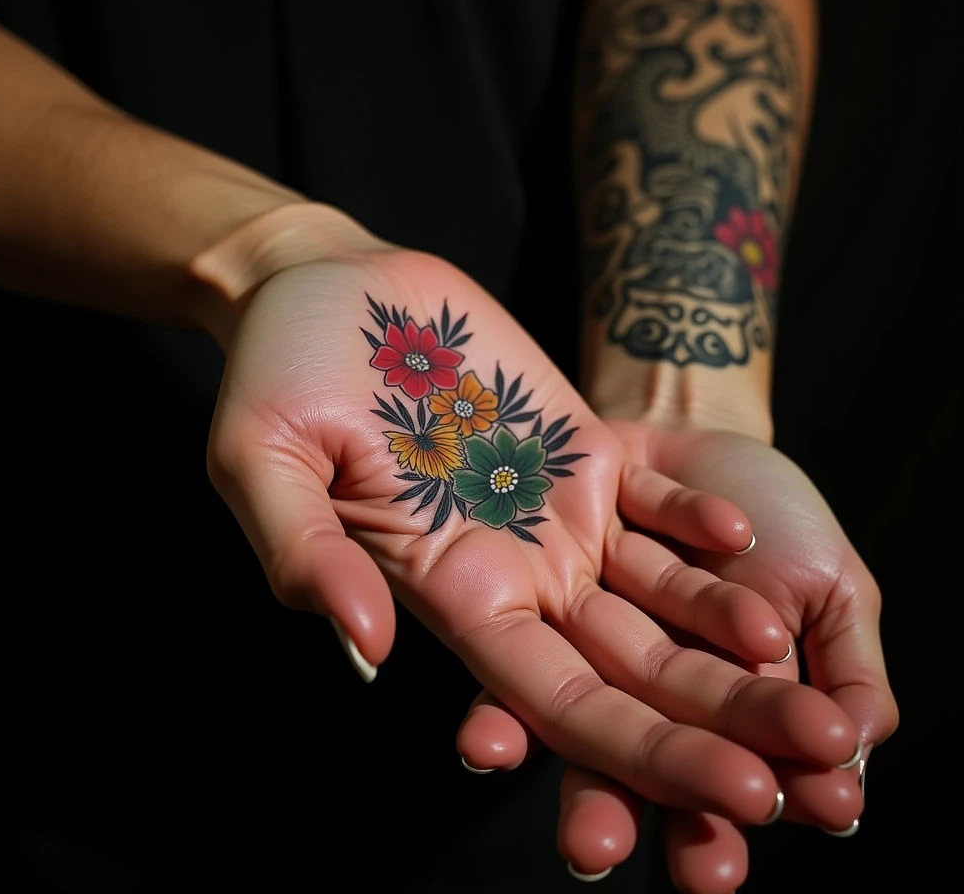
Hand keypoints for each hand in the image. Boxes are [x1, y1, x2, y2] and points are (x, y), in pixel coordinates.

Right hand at [205, 242, 859, 824]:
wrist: (328, 288)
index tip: (731, 794)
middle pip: (629, 669)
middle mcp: (510, 566)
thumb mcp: (260, 459)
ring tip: (812, 669)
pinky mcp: (576, 446)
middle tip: (822, 754)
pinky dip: (698, 524)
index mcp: (442, 591)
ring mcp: (550, 506)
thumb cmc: (275, 370)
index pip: (552, 701)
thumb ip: (306, 554)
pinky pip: (652, 500)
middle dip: (722, 718)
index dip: (641, 752)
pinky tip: (747, 542)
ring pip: (658, 595)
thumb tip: (367, 653)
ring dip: (735, 632)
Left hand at [457, 423, 898, 889]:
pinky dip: (522, 668)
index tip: (711, 868)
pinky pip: (515, 612)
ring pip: (540, 682)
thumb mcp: (829, 587)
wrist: (704, 428)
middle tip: (594, 847)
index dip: (709, 819)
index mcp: (700, 686)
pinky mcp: (535, 560)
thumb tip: (853, 762)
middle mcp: (622, 661)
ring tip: (494, 758)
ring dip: (519, 729)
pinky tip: (499, 726)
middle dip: (604, 802)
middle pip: (608, 744)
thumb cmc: (779, 513)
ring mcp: (571, 611)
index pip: (704, 770)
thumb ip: (847, 670)